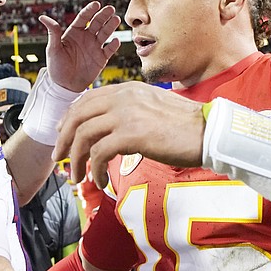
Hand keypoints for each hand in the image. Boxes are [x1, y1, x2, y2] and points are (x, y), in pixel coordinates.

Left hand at [40, 1, 121, 91]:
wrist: (65, 86)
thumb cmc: (56, 67)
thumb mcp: (53, 49)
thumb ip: (53, 33)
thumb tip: (42, 17)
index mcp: (74, 33)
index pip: (83, 18)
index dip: (90, 10)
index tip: (96, 4)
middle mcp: (86, 38)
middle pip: (97, 23)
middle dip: (104, 15)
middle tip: (110, 9)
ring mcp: (94, 47)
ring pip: (105, 33)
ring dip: (110, 26)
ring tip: (116, 19)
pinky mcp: (101, 59)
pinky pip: (109, 50)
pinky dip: (113, 45)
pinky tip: (115, 40)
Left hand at [53, 82, 204, 186]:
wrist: (208, 133)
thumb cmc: (186, 127)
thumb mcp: (154, 108)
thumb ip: (132, 111)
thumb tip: (114, 129)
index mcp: (128, 89)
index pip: (87, 99)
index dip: (70, 117)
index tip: (63, 133)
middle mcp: (123, 97)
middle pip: (78, 116)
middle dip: (64, 139)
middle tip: (61, 158)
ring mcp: (126, 114)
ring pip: (83, 135)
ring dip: (76, 159)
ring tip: (77, 177)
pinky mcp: (131, 135)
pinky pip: (99, 153)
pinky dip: (95, 170)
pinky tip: (100, 181)